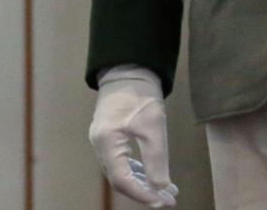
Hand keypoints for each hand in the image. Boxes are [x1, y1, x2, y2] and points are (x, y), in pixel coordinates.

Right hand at [89, 66, 177, 206]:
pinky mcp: (107, 136)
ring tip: (164, 189)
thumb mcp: (154, 127)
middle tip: (168, 198)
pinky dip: (135, 171)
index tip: (163, 200)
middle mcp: (99, 143)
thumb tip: (160, 189)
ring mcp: (101, 140)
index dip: (142, 194)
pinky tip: (150, 174)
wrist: (129, 69)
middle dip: (144, 191)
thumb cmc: (141, 94)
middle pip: (118, 179)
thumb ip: (156, 161)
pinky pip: (118, 161)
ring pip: (119, 172)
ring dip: (141, 183)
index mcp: (107, 141)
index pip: (122, 180)